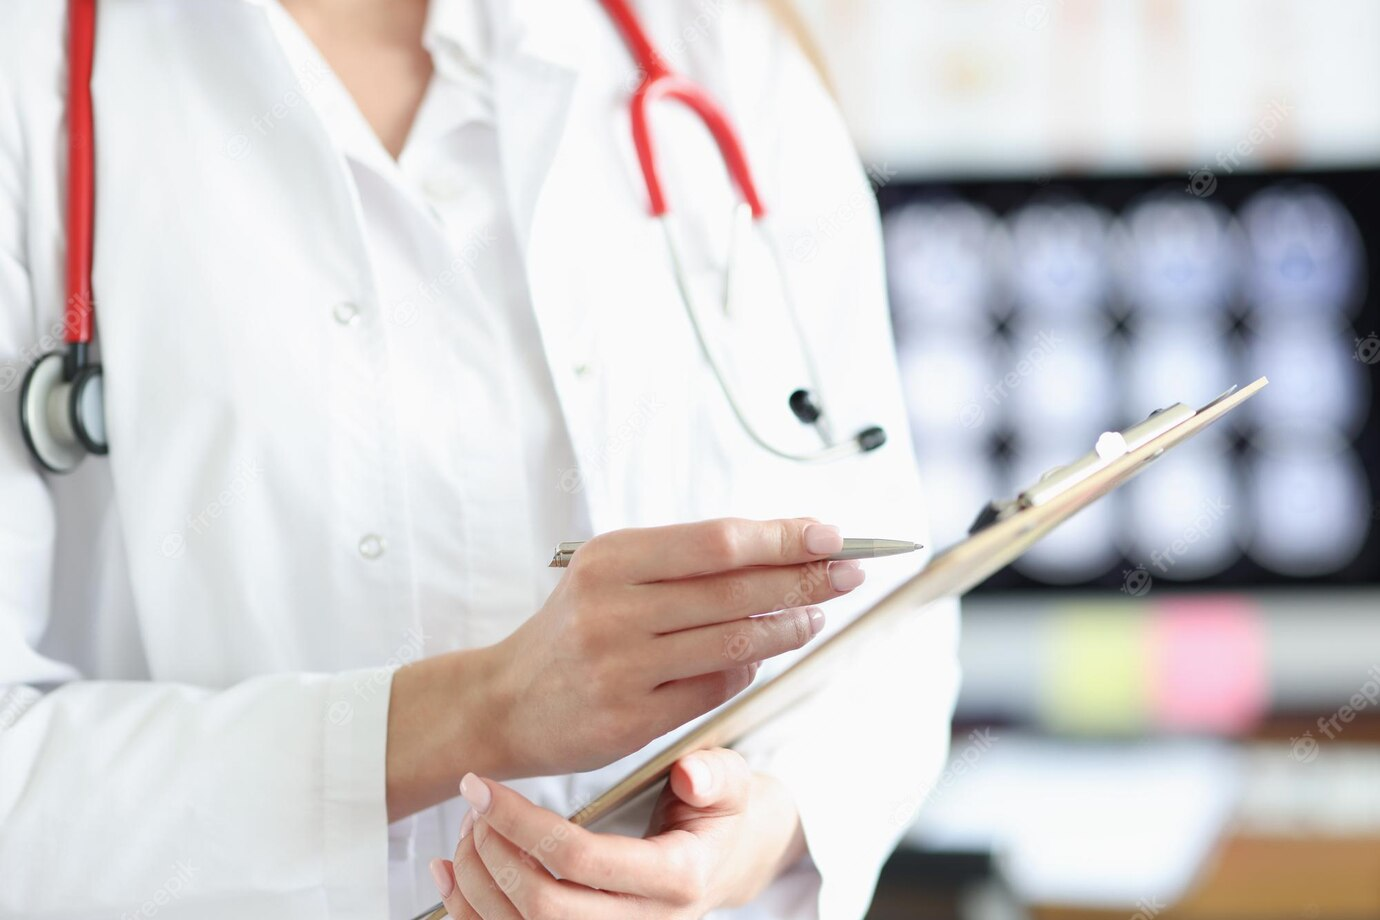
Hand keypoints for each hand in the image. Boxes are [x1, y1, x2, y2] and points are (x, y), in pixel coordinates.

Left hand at [430, 749, 806, 917]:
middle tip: (475, 803)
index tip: (482, 786)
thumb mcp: (731, 784)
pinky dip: (468, 912)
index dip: (521, 824)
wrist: (726, 861)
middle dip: (491, 853)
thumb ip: (714, 776)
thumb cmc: (719, 814)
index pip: (581, 861)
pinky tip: (449, 871)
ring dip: (475, 881)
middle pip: (541, 908)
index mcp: (676, 879)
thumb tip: (690, 776)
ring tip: (469, 826)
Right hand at [487, 518, 864, 777]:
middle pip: (734, 589)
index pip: (717, 541)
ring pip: (734, 641)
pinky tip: (762, 656)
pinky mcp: (630, 719)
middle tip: (847, 573)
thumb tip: (779, 550)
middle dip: (803, 579)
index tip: (830, 535)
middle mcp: (613, 608)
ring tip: (815, 615)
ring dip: (787, 627)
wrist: (503, 701)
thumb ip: (683, 563)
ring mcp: (621, 667)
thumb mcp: (610, 574)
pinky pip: (714, 687)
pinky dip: (747, 668)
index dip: (782, 538)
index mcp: (610, 559)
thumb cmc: (572, 630)